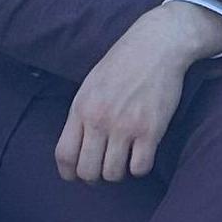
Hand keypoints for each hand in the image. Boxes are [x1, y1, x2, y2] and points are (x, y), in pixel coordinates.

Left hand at [56, 1, 221, 183]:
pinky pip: (140, 168)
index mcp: (81, 107)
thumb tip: (76, 147)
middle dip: (94, 177)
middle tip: (103, 168)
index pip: (64, 155)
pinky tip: (142, 152)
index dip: (68, 172)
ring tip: (124, 157)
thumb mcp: (91, 84)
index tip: (76, 175)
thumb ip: (82, 114)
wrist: (157, 45)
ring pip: (114, 174)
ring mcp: (125, 126)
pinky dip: (140, 166)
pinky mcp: (150, 130)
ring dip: (119, 171)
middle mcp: (99, 120)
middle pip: (87, 171)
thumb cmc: (123, 63)